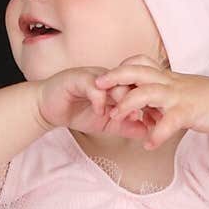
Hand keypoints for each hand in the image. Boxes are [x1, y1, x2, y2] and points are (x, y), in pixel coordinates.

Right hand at [35, 66, 156, 139]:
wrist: (48, 108)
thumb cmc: (76, 112)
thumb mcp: (106, 124)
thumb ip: (125, 126)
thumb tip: (146, 132)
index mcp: (117, 84)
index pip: (140, 88)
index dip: (152, 103)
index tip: (160, 120)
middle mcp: (109, 77)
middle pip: (133, 83)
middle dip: (143, 100)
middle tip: (149, 118)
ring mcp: (94, 76)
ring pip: (116, 83)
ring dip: (122, 101)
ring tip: (121, 117)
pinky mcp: (78, 79)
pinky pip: (94, 87)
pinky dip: (100, 101)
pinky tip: (100, 113)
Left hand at [94, 56, 208, 149]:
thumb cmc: (204, 99)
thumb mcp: (177, 93)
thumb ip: (158, 100)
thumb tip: (143, 111)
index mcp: (165, 77)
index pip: (139, 63)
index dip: (120, 68)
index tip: (103, 77)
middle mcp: (169, 82)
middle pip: (137, 72)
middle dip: (115, 76)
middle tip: (96, 84)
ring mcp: (177, 96)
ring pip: (147, 93)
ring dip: (128, 104)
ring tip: (115, 117)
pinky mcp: (187, 111)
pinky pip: (168, 123)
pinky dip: (156, 135)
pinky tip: (148, 145)